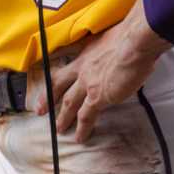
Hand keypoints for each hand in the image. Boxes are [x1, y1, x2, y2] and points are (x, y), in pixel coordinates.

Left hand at [33, 3, 170, 143]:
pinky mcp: (98, 97)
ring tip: (59, 128)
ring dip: (63, 117)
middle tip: (39, 110)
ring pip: (69, 103)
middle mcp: (82, 67)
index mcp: (85, 51)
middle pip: (58, 84)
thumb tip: (118, 52)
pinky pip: (86, 116)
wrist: (135, 43)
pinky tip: (80, 137)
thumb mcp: (112, 36)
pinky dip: (83, 128)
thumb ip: (109, 47)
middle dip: (48, 98)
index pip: (64, 61)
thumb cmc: (130, 36)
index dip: (55, 71)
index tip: (45, 79)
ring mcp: (87, 83)